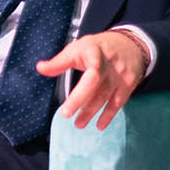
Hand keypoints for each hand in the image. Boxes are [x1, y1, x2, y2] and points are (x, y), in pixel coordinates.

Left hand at [36, 28, 150, 130]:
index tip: (73, 74)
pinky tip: (99, 125)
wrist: (130, 44)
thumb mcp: (78, 48)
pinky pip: (117, 103)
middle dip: (80, 99)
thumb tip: (40, 68)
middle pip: (94, 83)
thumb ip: (60, 61)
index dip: (84, 69)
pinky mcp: (128, 85)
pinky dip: (109, 115)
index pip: (90, 62)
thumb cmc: (97, 48)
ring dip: (90, 112)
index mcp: (93, 51)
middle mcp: (108, 63)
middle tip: (65, 114)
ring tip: (78, 124)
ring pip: (104, 96)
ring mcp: (120, 75)